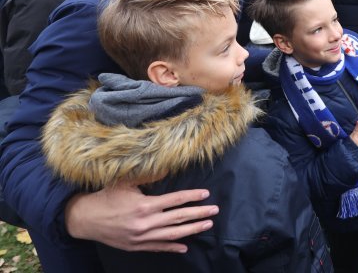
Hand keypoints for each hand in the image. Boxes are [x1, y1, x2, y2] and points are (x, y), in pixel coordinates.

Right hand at [65, 183, 217, 252]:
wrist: (85, 219)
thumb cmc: (106, 196)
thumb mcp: (126, 182)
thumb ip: (148, 176)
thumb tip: (168, 167)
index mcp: (144, 205)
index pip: (175, 200)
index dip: (192, 197)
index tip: (206, 194)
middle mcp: (145, 223)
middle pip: (178, 218)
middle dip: (198, 214)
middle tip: (214, 211)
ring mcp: (141, 237)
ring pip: (172, 234)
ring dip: (191, 230)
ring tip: (206, 225)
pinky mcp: (136, 246)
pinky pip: (158, 248)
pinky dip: (173, 247)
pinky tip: (185, 247)